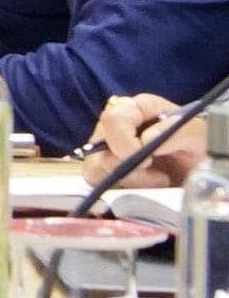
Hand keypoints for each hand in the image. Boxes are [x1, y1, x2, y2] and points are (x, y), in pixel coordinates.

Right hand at [83, 93, 205, 189]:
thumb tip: (145, 139)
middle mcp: (117, 125)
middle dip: (126, 166)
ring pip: (95, 167)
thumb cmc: (201, 146)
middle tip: (154, 172)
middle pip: (98, 145)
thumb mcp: (201, 135)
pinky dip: (121, 189)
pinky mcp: (105, 170)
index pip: (113, 118)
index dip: (124, 141)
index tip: (147, 160)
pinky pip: (97, 182)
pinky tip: (144, 187)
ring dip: (127, 179)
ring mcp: (107, 148)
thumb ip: (178, 131)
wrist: (199, 169)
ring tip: (156, 181)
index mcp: (137, 108)